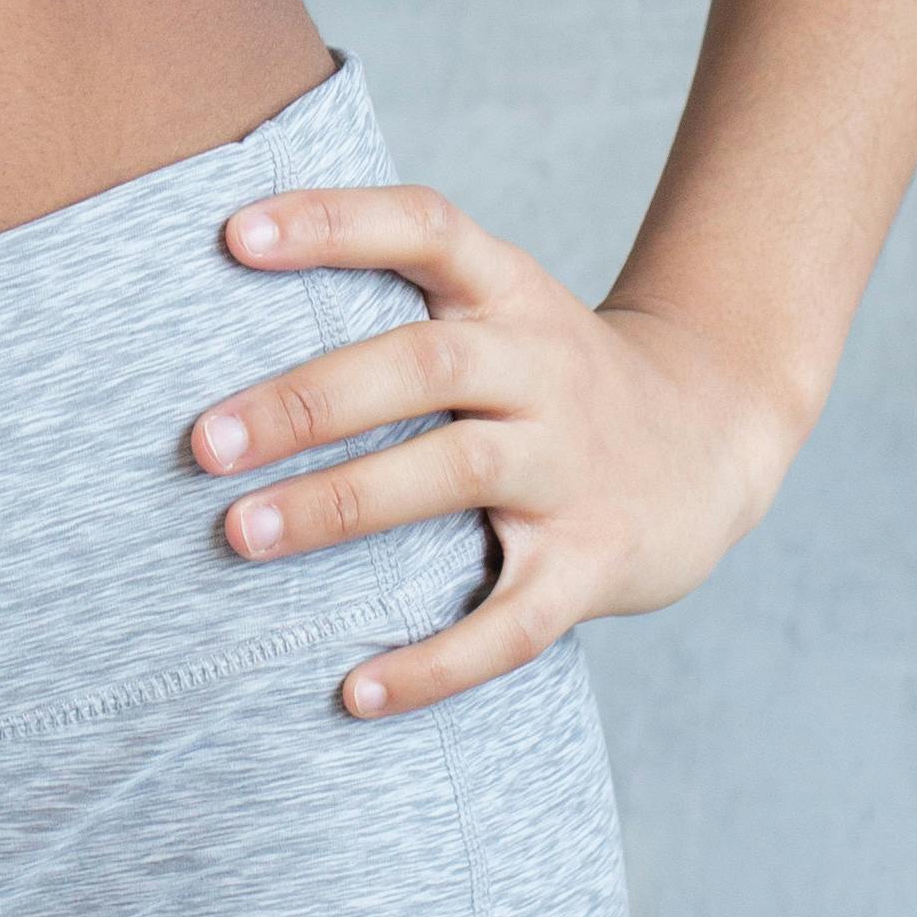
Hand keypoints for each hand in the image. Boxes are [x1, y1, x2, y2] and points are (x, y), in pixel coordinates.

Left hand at [187, 178, 793, 718]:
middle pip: (425, 362)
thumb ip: (392, 294)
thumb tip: (212, 295)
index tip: (234, 237)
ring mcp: (572, 466)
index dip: (334, 222)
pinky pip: (512, 622)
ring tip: (241, 534)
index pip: (425, 227)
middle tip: (203, 441)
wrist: (713, 439)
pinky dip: (435, 662)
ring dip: (343, 504)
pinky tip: (354, 693)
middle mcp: (543, 368)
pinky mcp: (595, 564)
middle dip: (309, 400)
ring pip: (457, 474)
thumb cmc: (548, 375)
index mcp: (509, 292)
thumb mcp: (497, 305)